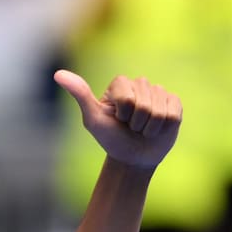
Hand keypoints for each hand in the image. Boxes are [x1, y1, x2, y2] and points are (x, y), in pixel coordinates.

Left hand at [55, 71, 180, 169]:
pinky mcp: (174, 102)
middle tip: (131, 128)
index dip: (123, 115)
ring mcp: (159, 92)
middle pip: (144, 104)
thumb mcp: (93, 119)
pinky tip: (158, 128)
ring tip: (143, 129)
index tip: (118, 120)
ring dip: (150, 127)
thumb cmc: (111, 139)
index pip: (127, 98)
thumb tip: (57, 74)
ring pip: (159, 110)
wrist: (132, 158)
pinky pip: (173, 113)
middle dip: (137, 123)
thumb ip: (80, 95)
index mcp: (120, 84)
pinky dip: (165, 127)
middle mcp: (140, 83)